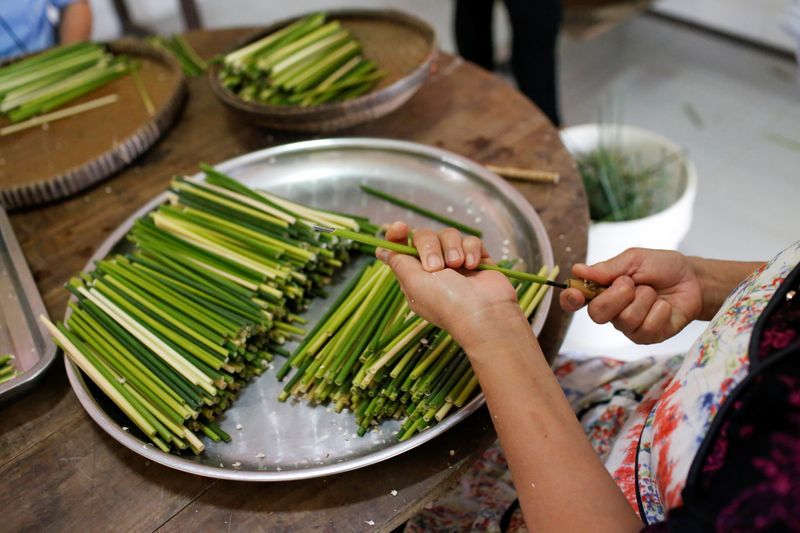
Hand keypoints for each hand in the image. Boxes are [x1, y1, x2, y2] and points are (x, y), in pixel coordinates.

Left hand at [376, 222, 522, 349]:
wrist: (484, 312)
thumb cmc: (444, 301)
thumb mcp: (412, 282)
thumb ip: (397, 261)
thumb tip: (381, 250)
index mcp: (414, 275)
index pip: (401, 246)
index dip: (398, 234)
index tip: (399, 227)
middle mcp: (434, 267)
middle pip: (424, 235)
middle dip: (429, 246)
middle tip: (437, 266)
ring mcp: (456, 262)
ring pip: (449, 235)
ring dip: (452, 249)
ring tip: (459, 266)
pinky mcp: (477, 259)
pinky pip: (471, 240)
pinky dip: (471, 250)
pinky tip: (474, 267)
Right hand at [560, 248, 703, 343]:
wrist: (693, 280)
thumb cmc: (662, 267)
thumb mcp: (634, 259)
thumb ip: (608, 267)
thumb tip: (578, 270)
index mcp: (601, 290)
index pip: (575, 300)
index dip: (570, 300)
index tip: (576, 295)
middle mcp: (610, 310)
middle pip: (597, 313)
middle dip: (617, 295)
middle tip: (632, 283)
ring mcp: (628, 326)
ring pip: (625, 319)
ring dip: (644, 299)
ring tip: (653, 292)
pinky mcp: (646, 337)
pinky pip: (646, 327)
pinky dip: (659, 311)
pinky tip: (664, 306)